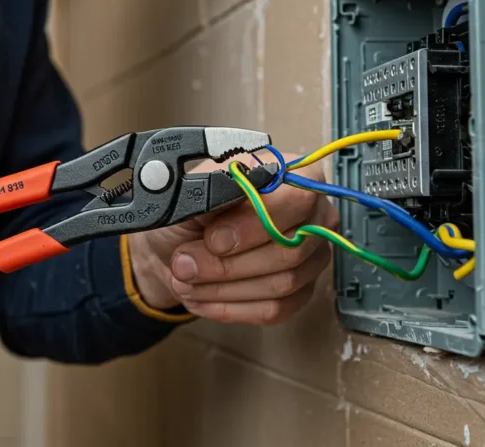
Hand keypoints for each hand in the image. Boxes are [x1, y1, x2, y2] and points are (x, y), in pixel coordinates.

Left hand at [127, 153, 338, 324]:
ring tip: (186, 279)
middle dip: (228, 264)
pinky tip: (201, 296)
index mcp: (288, 176)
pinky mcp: (300, 293)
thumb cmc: (185, 217)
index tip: (214, 239)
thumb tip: (234, 192)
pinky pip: (274, 309)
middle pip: (291, 250)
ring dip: (223, 287)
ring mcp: (310, 256)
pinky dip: (230, 306)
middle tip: (185, 264)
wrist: (172, 250)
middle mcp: (311, 215)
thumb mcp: (190, 196)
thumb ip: (215, 190)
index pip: (299, 198)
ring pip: (282, 284)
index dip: (256, 224)